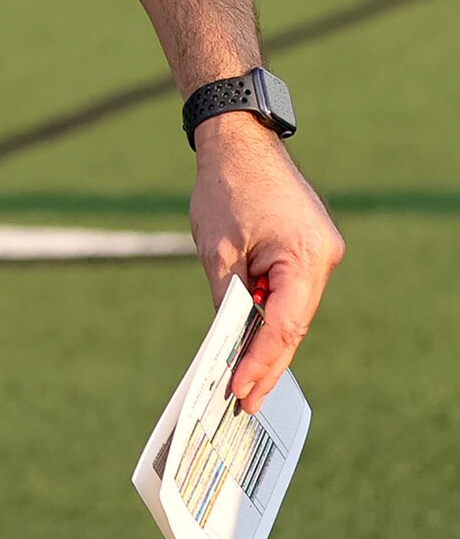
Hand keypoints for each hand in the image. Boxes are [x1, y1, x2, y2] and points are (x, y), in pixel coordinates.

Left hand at [188, 112, 344, 412]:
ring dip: (269, 338)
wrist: (238, 138)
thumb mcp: (216, 249)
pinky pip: (292, 289)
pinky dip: (273, 310)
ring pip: (294, 310)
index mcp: (304, 258)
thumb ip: (226, 298)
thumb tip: (228, 342)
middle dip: (267, 362)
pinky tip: (253, 335)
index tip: (240, 389)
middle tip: (245, 400)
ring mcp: (322, 251)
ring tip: (244, 377)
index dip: (261, 362)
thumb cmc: (224, 187)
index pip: (284, 327)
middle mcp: (323, 258)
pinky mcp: (311, 245)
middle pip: (294, 325)